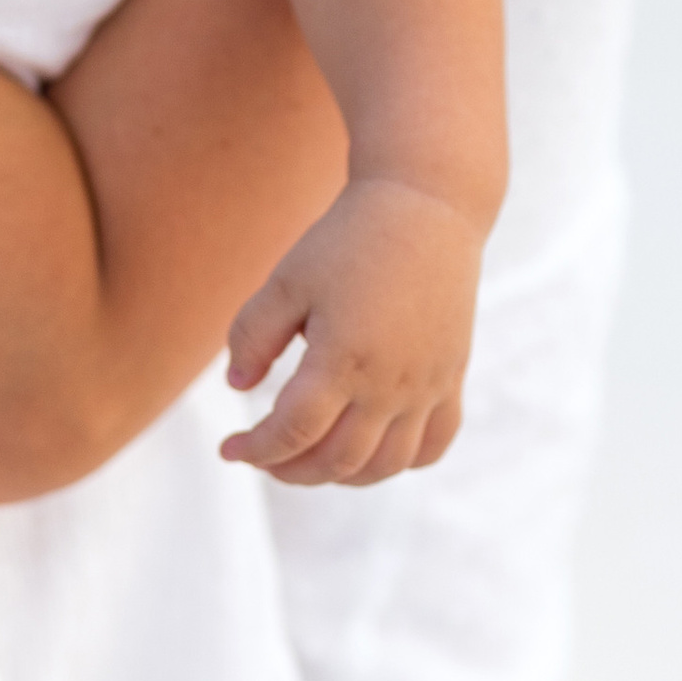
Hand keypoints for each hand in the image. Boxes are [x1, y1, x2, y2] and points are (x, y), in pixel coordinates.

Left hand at [219, 176, 481, 485]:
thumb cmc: (348, 239)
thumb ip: (253, 335)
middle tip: (262, 457)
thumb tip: (236, 386)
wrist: (426, 206)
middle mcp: (390, 383)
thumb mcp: (287, 280)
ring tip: (309, 458)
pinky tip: (370, 450)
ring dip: (341, 475)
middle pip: (337, 460)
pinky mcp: (451, 376)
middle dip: (291, 470)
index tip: (230, 449)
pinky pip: (434, 444)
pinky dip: (401, 462)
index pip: (293, 433)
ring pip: (386, 464)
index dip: (256, 450)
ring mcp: (427, 385)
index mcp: (343, 358)